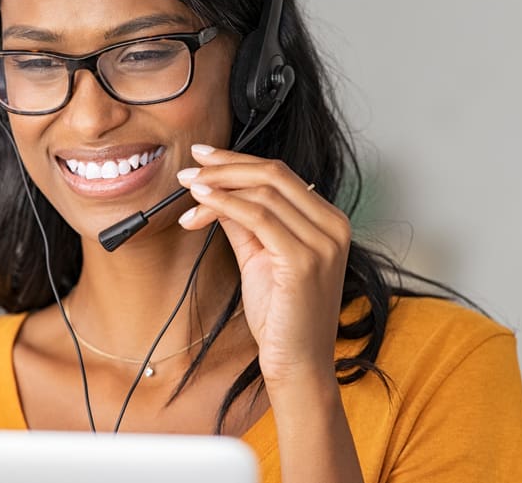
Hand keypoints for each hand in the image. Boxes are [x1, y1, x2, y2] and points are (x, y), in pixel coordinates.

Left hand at [176, 143, 351, 384]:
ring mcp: (323, 242)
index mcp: (329, 221)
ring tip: (188, 190)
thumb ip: (244, 222)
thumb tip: (216, 190)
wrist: (297, 365)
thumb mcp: (260, 257)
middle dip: (226, 166)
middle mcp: (333, 226)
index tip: (204, 157)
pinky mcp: (305, 260)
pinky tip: (199, 207)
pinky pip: (257, 217)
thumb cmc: (282, 317)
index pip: (281, 174)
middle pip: (274, 174)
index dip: (238, 160)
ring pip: (263, 192)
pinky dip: (224, 205)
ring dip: (218, 186)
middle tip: (190, 168)